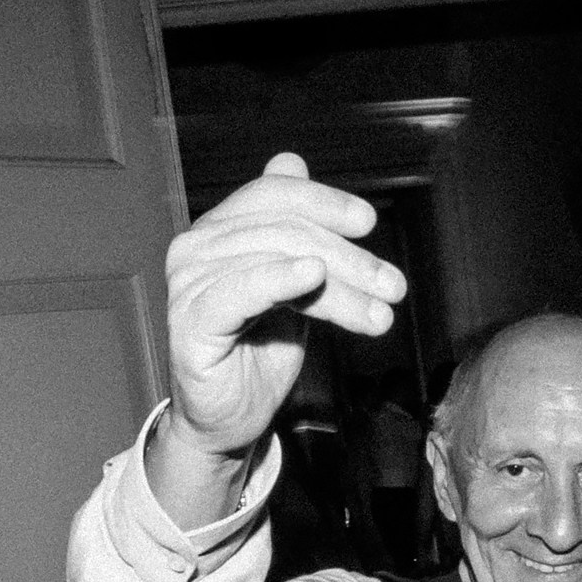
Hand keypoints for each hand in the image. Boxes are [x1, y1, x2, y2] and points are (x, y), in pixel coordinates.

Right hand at [161, 153, 407, 459]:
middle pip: (284, 230)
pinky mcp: (191, 323)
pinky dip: (280, 278)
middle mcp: (196, 247)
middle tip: (393, 286)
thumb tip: (292, 160)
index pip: (274, 194)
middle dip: (348, 257)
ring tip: (379, 313)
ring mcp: (188, 284)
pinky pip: (240, 290)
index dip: (324, 201)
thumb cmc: (260, 353)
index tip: (369, 224)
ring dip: (340, 286)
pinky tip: (314, 276)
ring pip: (276, 261)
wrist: (230, 421)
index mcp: (219, 230)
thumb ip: (295, 231)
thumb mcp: (292, 285)